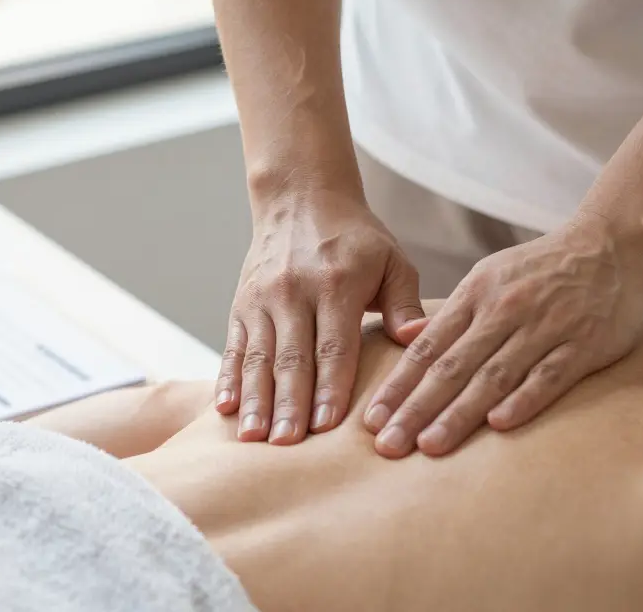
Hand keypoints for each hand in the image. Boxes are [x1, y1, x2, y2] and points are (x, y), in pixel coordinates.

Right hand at [216, 189, 423, 444]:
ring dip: (255, 400)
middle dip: (288, 404)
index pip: (334, 345)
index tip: (328, 426)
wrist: (300, 198)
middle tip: (287, 444)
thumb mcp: (391, 260)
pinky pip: (233, 348)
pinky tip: (225, 409)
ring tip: (252, 438)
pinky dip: (228, 380)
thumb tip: (418, 340)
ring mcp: (262, 300)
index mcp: (335, 283)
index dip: (330, 387)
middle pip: (291, 358)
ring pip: (258, 358)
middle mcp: (294, 292)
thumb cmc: (356, 239)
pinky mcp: (240, 306)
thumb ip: (406, 303)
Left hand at [363, 216, 642, 457]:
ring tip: (429, 445)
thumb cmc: (543, 269)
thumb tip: (407, 341)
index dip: (398, 385)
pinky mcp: (583, 344)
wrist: (614, 243)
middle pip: (451, 367)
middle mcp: (504, 311)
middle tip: (387, 444)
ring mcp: (544, 327)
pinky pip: (549, 375)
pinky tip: (498, 425)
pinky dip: (523, 400)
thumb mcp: (490, 277)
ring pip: (493, 376)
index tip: (372, 419)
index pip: (427, 348)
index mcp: (476, 295)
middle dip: (415, 408)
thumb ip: (454, 314)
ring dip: (459, 413)